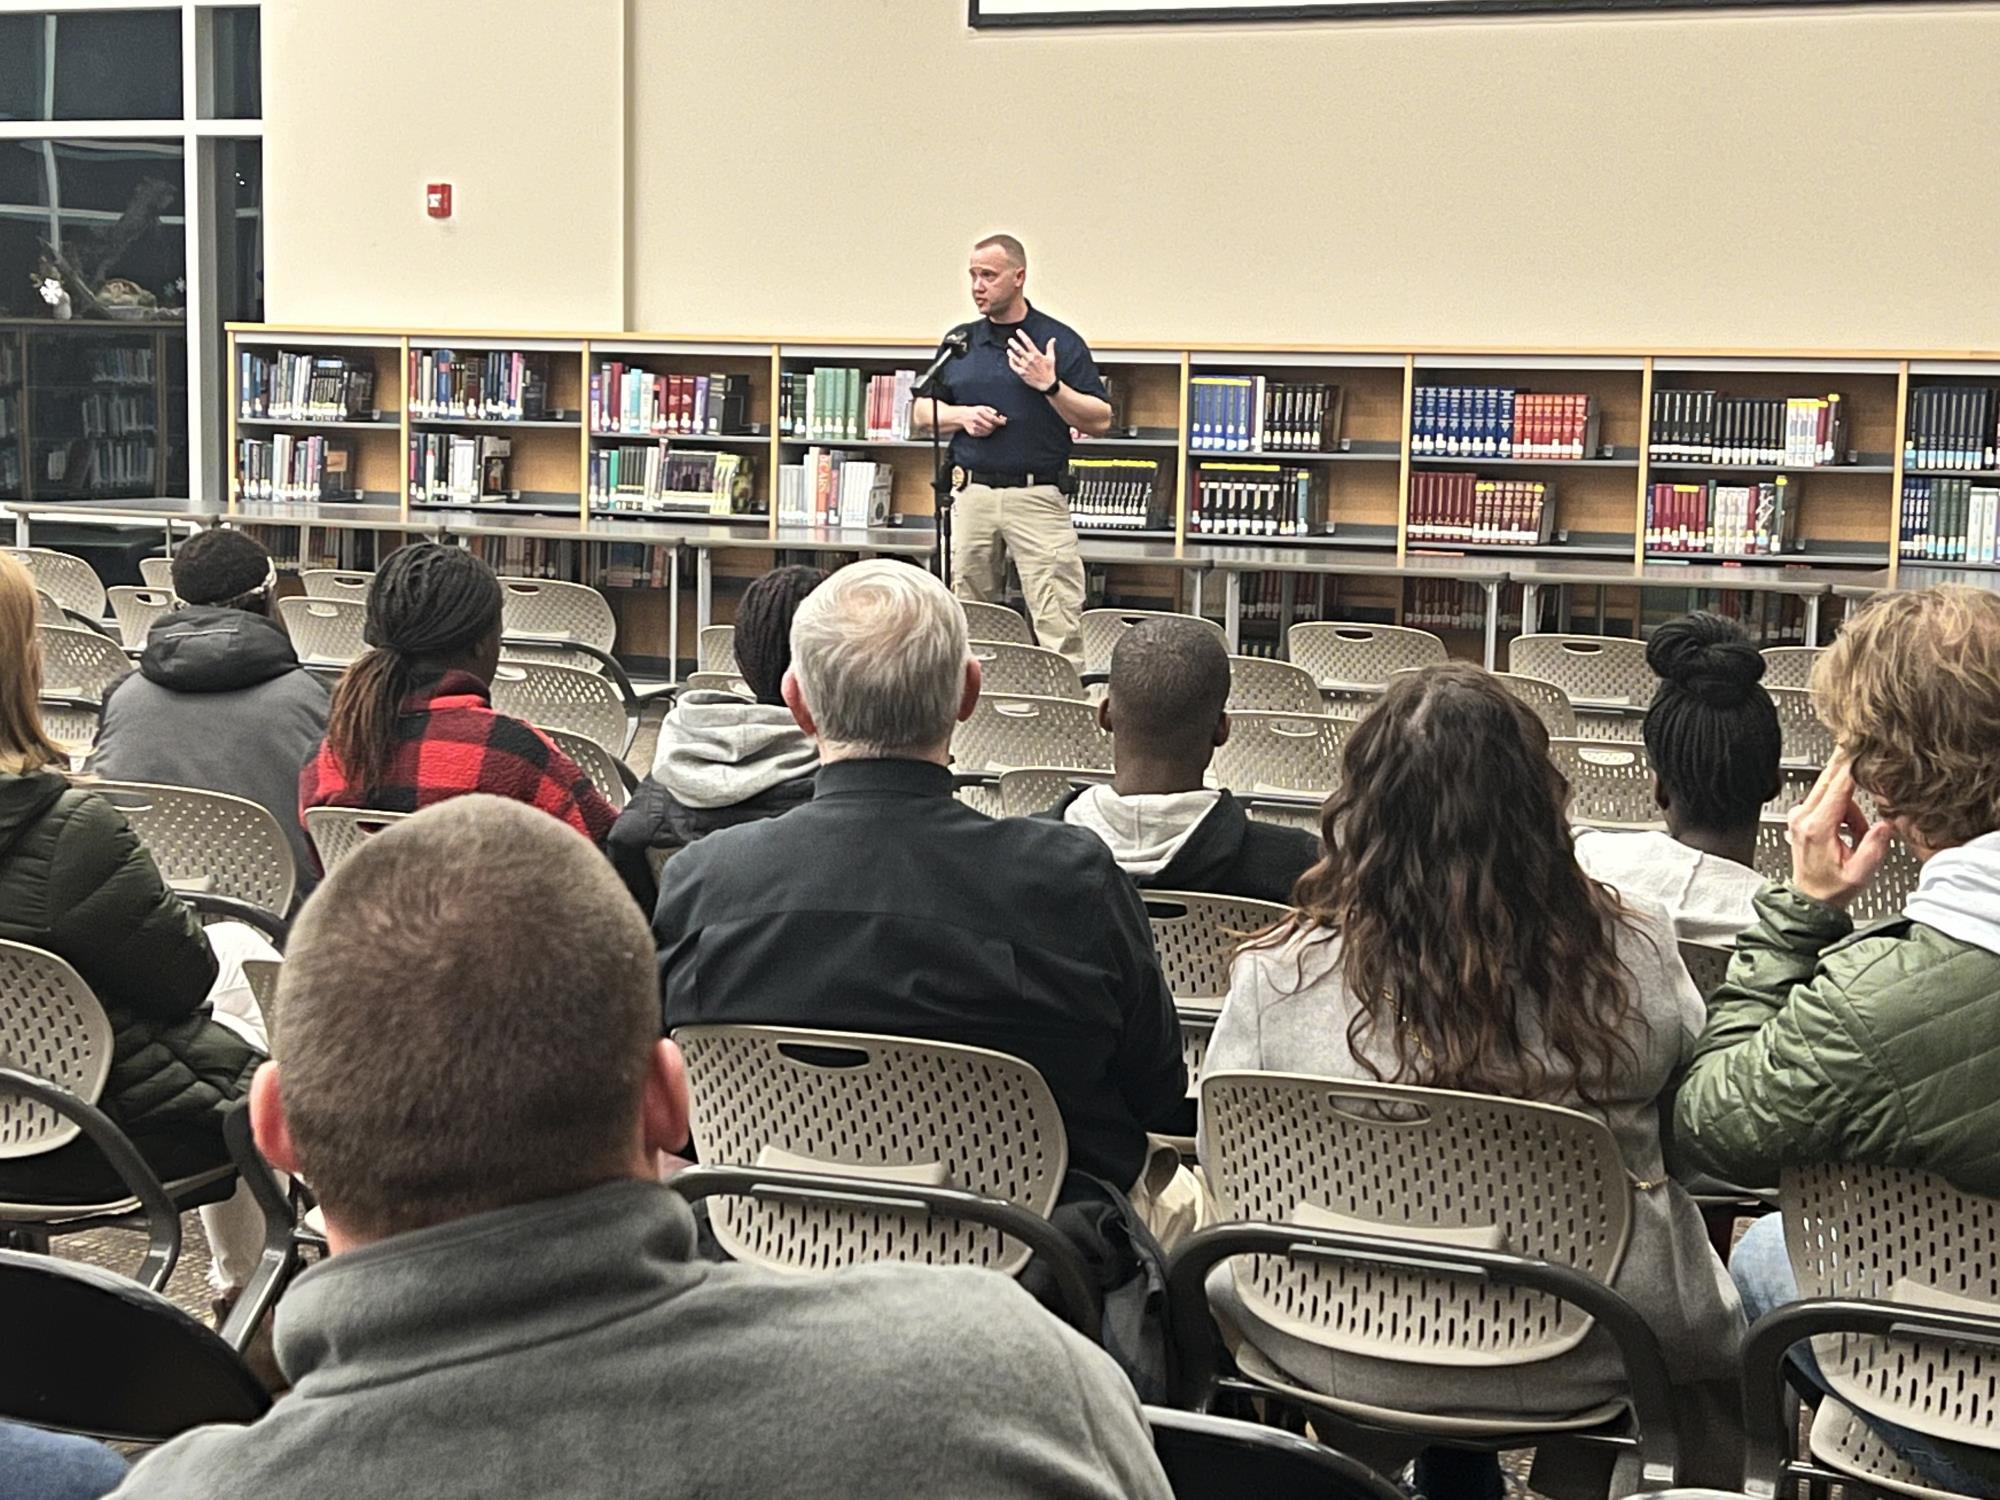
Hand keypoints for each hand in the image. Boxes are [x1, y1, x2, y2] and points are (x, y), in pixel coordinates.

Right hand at [961, 404, 1006, 436]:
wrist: (963, 416)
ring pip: (987, 432)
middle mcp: (976, 419)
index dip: (1000, 421)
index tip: (1003, 422)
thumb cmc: (975, 411)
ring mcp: (974, 427)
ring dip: (991, 430)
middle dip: (995, 426)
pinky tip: (985, 428)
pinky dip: (986, 432)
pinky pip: (983, 434)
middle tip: (997, 424)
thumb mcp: (984, 407)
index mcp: (979, 412)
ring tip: (990, 425)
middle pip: (991, 427)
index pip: (993, 419)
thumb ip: (993, 411)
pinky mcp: (972, 433)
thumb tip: (1001, 417)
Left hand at [1007, 331, 1058, 393]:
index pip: (1028, 342)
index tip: (1018, 331)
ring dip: (1010, 353)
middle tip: (1009, 340)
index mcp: (1036, 355)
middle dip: (1013, 343)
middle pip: (1018, 349)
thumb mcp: (1051, 358)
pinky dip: (1011, 362)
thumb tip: (1053, 339)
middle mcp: (1029, 360)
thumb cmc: (1049, 370)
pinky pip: (1014, 366)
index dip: (1022, 335)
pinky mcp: (1022, 373)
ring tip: (1008, 349)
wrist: (1047, 384)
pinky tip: (1010, 359)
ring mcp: (1025, 367)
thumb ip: (1050, 348)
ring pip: (1014, 357)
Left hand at [1787, 759, 1894, 908]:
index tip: (1860, 747)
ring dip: (1850, 805)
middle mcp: (1803, 817)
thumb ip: (1874, 847)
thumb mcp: (1860, 874)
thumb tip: (1886, 825)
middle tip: (1861, 747)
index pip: (1837, 787)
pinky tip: (1848, 830)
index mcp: (1816, 828)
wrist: (1810, 899)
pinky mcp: (1800, 817)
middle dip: (1847, 766)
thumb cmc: (1831, 888)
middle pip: (1828, 779)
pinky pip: (1826, 799)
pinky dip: (1842, 809)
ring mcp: (1799, 816)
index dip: (1851, 766)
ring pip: (1830, 790)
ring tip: (1857, 833)